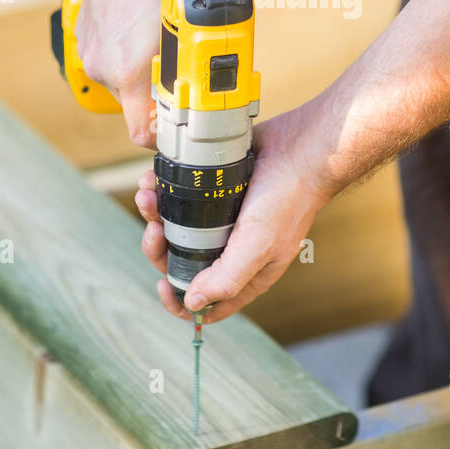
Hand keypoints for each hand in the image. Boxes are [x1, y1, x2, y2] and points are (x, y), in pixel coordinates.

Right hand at [75, 0, 197, 146]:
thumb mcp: (195, 26)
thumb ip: (198, 64)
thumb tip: (220, 87)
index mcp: (127, 72)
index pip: (141, 133)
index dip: (164, 136)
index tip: (181, 127)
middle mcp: (102, 67)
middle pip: (135, 104)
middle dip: (158, 95)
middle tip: (182, 73)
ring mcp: (89, 51)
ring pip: (123, 79)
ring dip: (143, 71)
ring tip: (161, 42)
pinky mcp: (84, 36)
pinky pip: (109, 58)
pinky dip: (127, 51)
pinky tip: (142, 28)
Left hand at [135, 105, 332, 322]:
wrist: (301, 144)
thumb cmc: (289, 196)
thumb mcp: (259, 243)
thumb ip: (228, 278)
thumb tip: (192, 302)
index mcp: (246, 272)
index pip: (208, 304)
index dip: (181, 301)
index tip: (163, 284)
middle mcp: (231, 248)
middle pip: (182, 261)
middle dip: (160, 248)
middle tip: (156, 229)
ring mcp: (221, 217)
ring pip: (175, 227)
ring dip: (154, 214)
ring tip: (148, 193)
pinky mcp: (214, 188)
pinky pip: (179, 195)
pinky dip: (162, 188)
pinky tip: (154, 176)